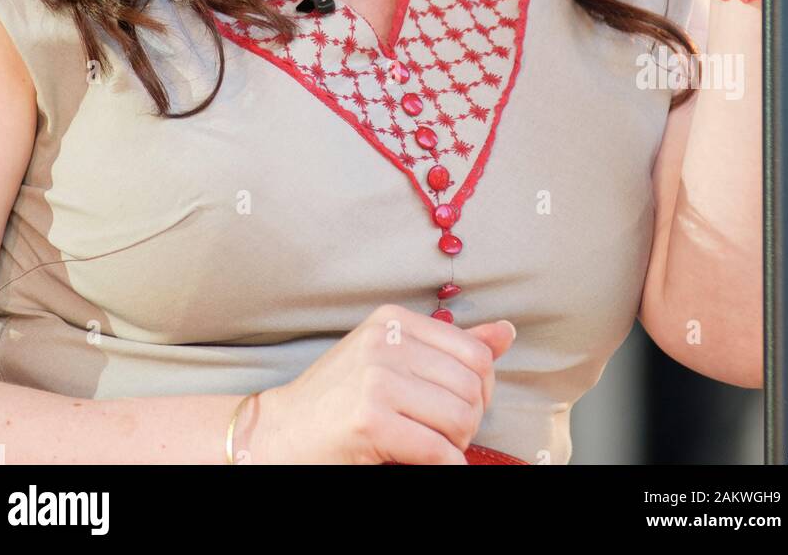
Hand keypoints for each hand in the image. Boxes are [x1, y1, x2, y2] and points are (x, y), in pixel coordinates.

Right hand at [237, 303, 516, 463]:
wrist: (280, 433)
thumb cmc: (338, 399)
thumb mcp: (391, 359)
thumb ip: (450, 347)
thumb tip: (507, 332)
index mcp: (394, 321)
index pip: (476, 354)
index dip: (481, 390)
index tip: (461, 409)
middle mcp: (387, 341)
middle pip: (473, 387)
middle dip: (469, 421)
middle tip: (445, 436)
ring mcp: (377, 378)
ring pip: (461, 418)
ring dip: (455, 445)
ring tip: (431, 447)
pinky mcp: (370, 419)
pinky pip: (437, 450)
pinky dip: (445, 466)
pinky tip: (429, 464)